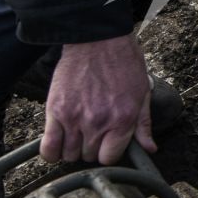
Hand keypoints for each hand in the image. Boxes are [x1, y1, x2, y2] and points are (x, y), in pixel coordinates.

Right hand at [41, 34, 153, 163]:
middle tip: (92, 133)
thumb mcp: (141, 92)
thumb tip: (149, 148)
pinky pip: (48, 147)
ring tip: (76, 134)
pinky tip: (58, 144)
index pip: (109, 158)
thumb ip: (143, 124)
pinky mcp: (55, 111)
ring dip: (73, 148)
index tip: (106, 144)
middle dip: (91, 148)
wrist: (96, 39)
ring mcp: (74, 118)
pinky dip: (51, 151)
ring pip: (69, 155)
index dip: (108, 153)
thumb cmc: (122, 62)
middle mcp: (98, 123)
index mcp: (122, 120)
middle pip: (89, 157)